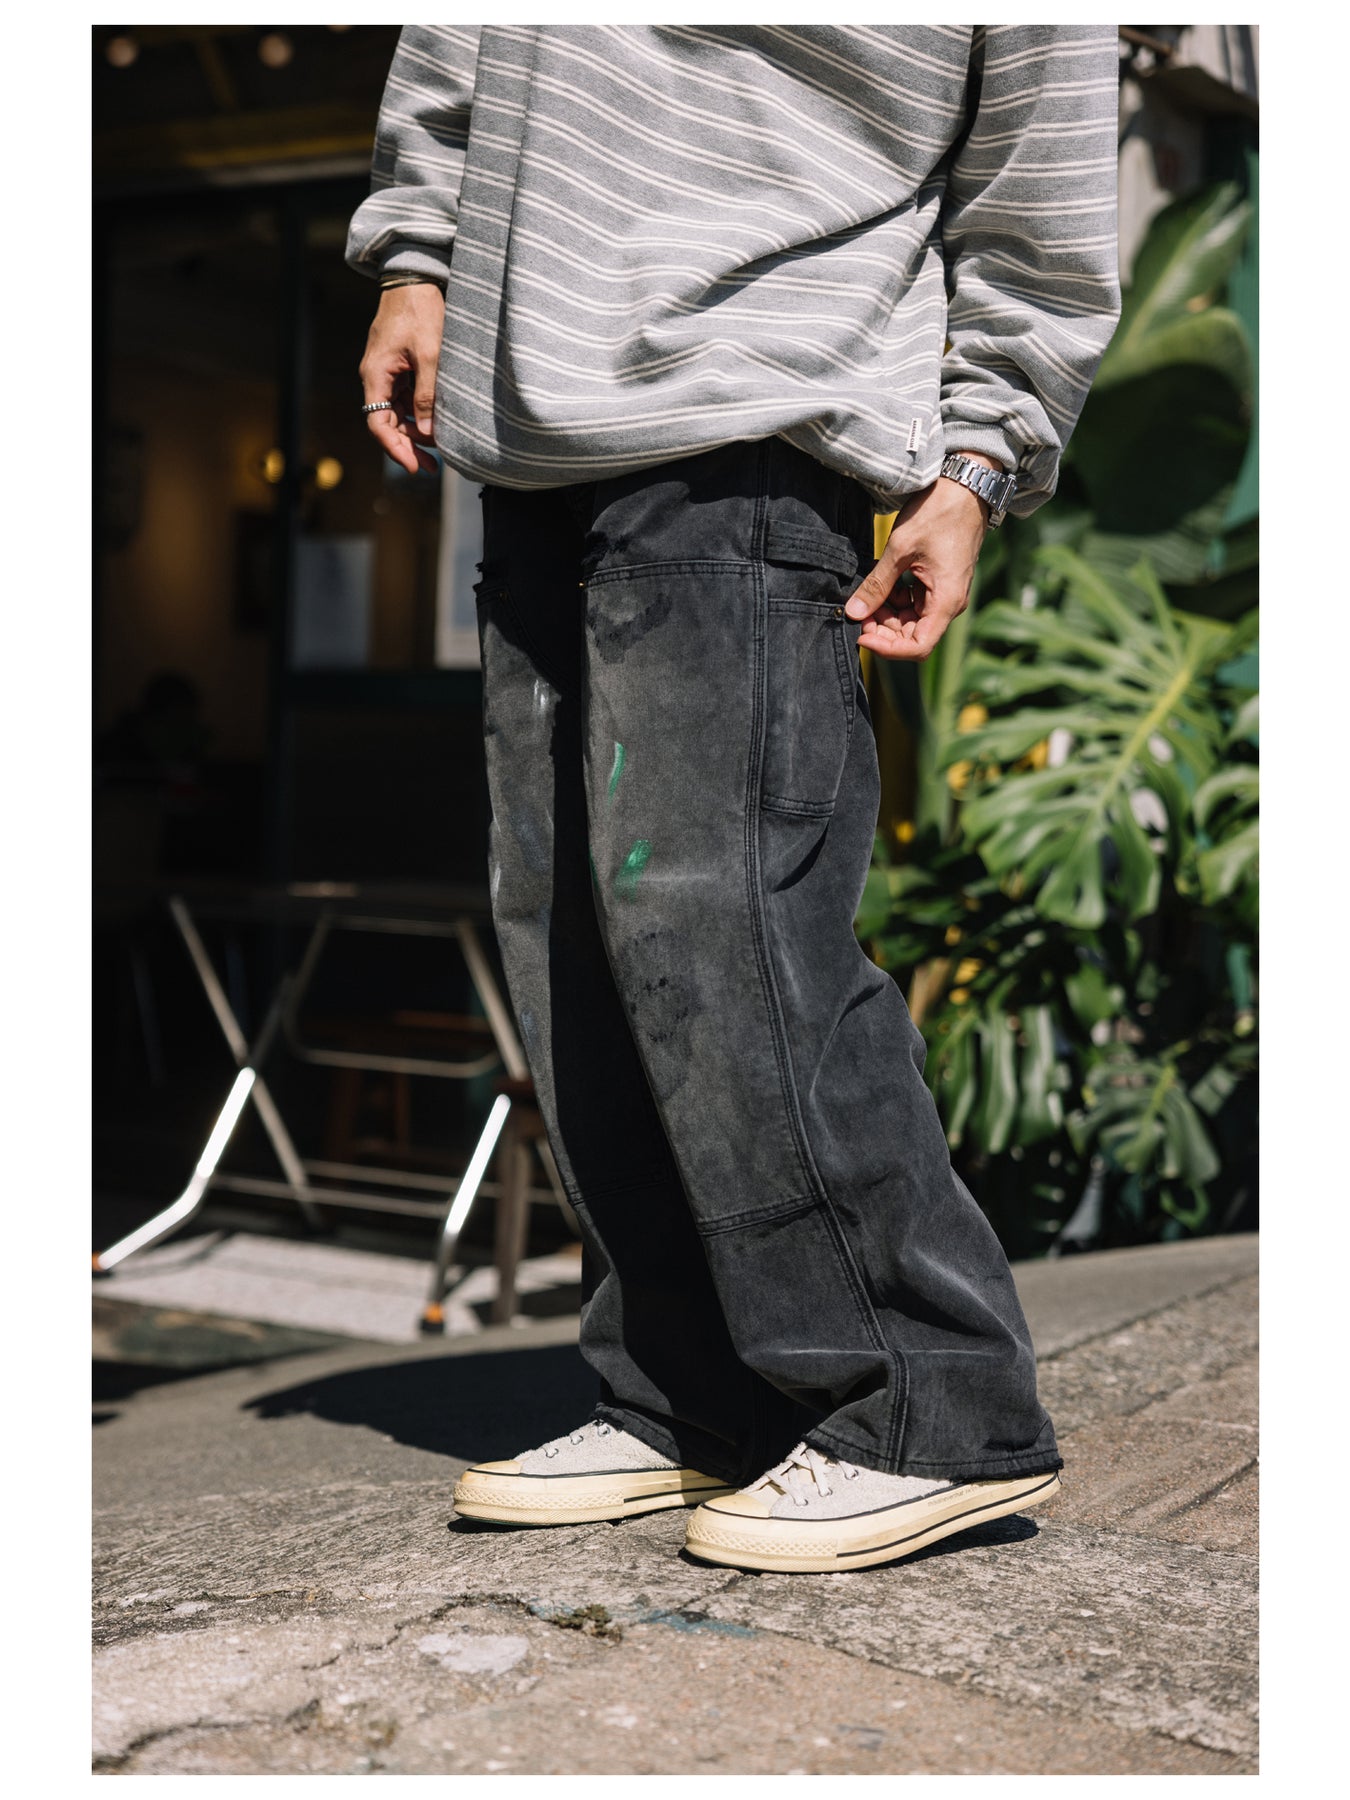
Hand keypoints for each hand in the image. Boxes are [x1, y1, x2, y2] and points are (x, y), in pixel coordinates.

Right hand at [359, 282, 445, 474]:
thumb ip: (427, 394)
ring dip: (414, 433)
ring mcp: (385, 373)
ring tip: (438, 451)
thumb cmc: (421, 312)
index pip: (377, 423)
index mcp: (376, 374)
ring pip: (396, 413)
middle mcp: (375, 377)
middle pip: (386, 423)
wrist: (414, 280)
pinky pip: (403, 399)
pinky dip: (417, 414)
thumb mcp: (430, 354)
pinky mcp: (397, 368)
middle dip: (407, 447)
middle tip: (431, 468)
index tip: (413, 466)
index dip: (394, 448)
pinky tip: (434, 425)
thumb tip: (427, 431)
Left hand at [845, 453, 1002, 660]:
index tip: (862, 634)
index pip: (918, 647)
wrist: (964, 486)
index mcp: (946, 601)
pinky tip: (883, 583)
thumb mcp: (900, 549)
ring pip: (911, 620)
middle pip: (912, 636)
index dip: (887, 648)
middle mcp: (950, 603)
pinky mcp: (939, 583)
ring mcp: (945, 594)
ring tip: (867, 594)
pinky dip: (896, 599)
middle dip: (882, 629)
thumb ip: (876, 585)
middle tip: (858, 612)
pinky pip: (915, 603)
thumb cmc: (937, 513)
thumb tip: (853, 613)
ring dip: (887, 614)